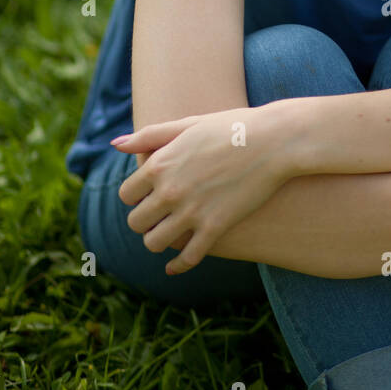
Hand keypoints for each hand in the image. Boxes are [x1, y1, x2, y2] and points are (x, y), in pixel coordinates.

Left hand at [113, 105, 295, 275]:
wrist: (275, 140)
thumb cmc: (232, 127)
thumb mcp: (188, 124)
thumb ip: (150, 135)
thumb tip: (115, 145)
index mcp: (160, 163)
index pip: (126, 194)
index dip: (135, 196)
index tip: (148, 196)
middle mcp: (170, 190)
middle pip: (137, 222)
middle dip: (144, 221)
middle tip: (157, 217)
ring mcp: (192, 211)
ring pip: (155, 243)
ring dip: (158, 241)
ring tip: (168, 234)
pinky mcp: (215, 228)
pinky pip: (187, 258)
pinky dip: (178, 266)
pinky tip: (176, 265)